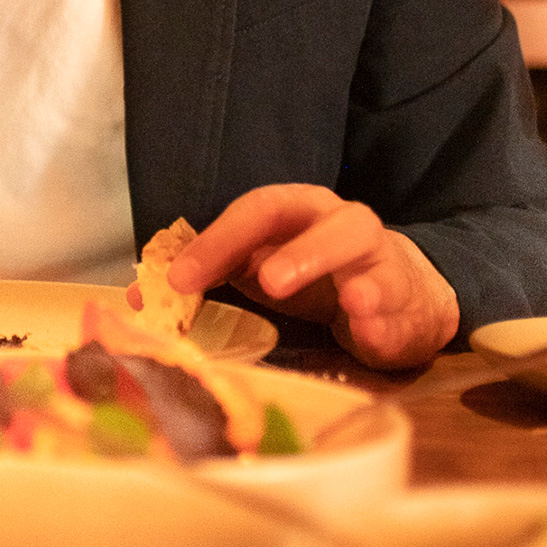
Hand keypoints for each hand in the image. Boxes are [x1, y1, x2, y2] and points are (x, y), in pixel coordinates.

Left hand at [163, 184, 459, 368]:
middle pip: (327, 226)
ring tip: (349, 300)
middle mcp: (342, 226)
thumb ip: (209, 276)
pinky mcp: (405, 305)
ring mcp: (380, 263)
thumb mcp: (259, 268)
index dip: (218, 242)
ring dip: (360, 281)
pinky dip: (385, 323)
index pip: (257, 212)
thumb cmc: (314, 276)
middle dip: (301, 254)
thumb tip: (141, 297)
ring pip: (373, 260)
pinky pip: (397, 311)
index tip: (179, 280)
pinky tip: (371, 334)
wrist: (397, 291)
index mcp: (297, 212)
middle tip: (269, 281)